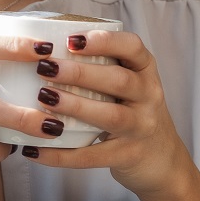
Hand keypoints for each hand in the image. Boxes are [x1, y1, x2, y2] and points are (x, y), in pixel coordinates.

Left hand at [25, 30, 199, 200]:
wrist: (162, 160)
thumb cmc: (132, 111)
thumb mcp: (129, 84)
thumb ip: (102, 66)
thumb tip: (44, 51)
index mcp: (145, 71)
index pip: (133, 47)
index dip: (104, 41)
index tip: (71, 40)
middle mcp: (149, 96)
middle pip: (119, 80)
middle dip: (81, 73)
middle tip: (46, 68)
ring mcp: (141, 128)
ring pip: (111, 116)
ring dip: (76, 106)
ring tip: (44, 97)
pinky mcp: (128, 156)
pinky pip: (93, 156)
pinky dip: (62, 155)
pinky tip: (36, 150)